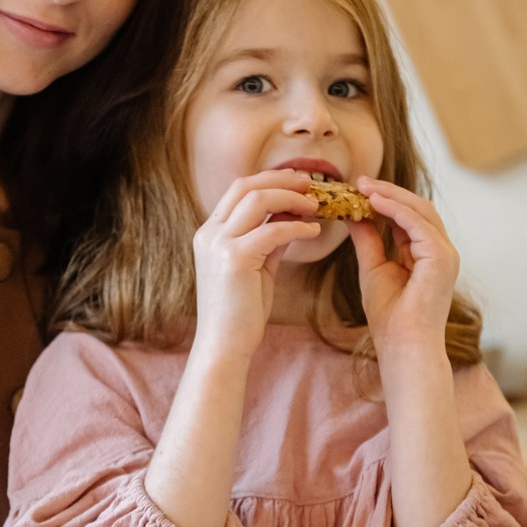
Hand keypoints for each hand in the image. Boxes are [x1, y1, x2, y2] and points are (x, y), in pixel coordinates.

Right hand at [192, 171, 319, 360]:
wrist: (224, 346)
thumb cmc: (240, 312)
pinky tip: (314, 231)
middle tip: (312, 184)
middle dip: (282, 180)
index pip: (238, 189)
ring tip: (316, 206)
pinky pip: (273, 231)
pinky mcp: (234, 260)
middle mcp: (209, 234)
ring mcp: (218, 245)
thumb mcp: (255, 267)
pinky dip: (297, 227)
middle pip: (246, 185)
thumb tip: (292, 217)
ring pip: (258, 199)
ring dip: (292, 198)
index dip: (271, 179)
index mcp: (209, 233)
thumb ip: (268, 240)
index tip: (299, 182)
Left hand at [347, 177, 459, 361]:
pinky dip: (395, 210)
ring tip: (363, 186)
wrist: (403, 345)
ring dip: (391, 195)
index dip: (385, 200)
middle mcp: (440, 250)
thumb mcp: (373, 268)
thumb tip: (353, 215)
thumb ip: (368, 241)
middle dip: (388, 191)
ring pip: (420, 210)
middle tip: (360, 180)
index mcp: (427, 254)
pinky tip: (373, 202)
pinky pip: (418, 224)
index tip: (358, 188)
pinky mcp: (442, 258)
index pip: (408, 217)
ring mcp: (445, 253)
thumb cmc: (390, 317)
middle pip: (417, 208)